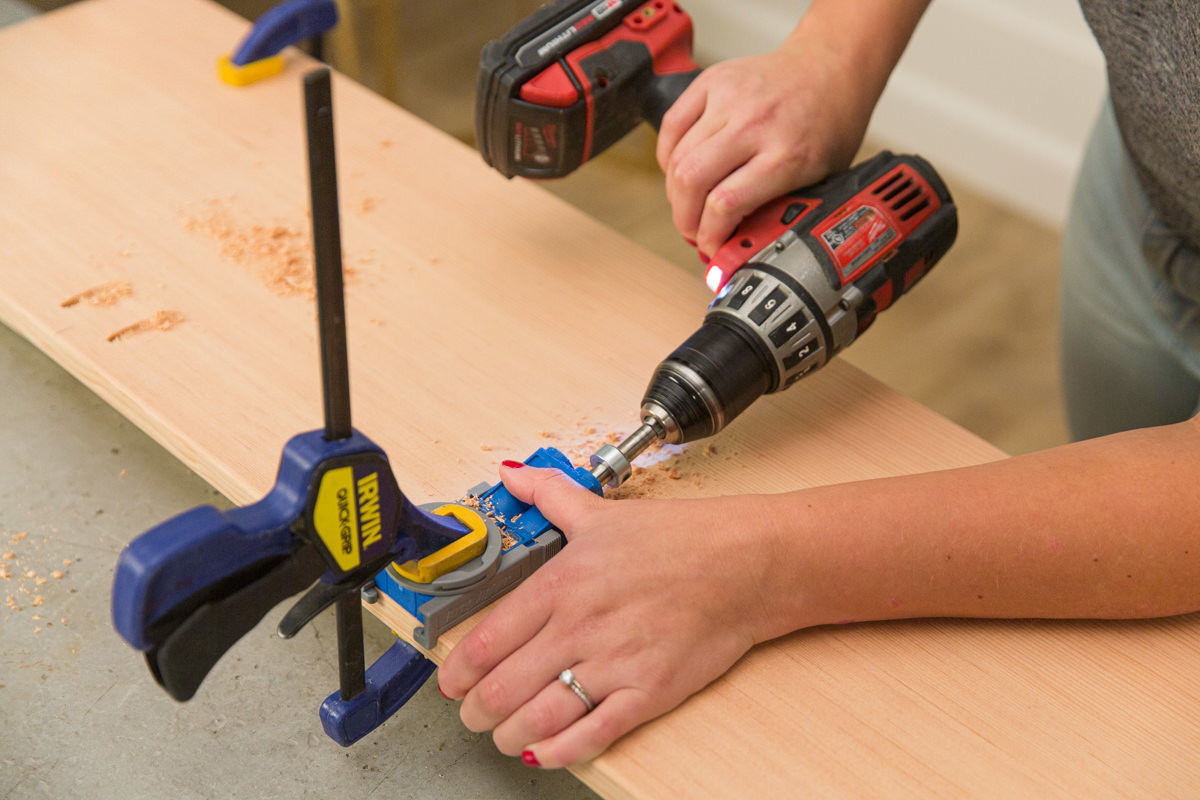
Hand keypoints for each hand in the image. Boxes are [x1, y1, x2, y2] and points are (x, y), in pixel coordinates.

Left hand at [437, 463, 782, 766]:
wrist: (744, 564)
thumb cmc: (679, 539)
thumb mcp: (602, 512)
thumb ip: (548, 495)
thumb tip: (513, 475)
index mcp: (560, 585)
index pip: (484, 643)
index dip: (455, 674)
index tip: (451, 683)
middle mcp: (579, 627)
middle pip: (500, 690)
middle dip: (476, 712)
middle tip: (474, 713)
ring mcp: (613, 664)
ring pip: (535, 719)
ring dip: (509, 736)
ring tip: (506, 734)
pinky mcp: (647, 693)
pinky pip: (589, 736)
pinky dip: (557, 752)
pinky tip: (545, 751)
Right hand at [656, 35, 877, 257]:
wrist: (830, 66)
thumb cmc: (828, 123)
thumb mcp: (819, 176)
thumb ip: (779, 206)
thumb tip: (740, 246)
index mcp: (787, 154)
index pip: (725, 204)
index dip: (710, 236)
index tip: (712, 248)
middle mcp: (754, 123)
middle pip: (691, 181)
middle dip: (685, 219)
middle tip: (692, 232)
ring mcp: (729, 98)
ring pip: (676, 158)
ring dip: (675, 193)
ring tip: (687, 206)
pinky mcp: (711, 82)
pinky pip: (672, 126)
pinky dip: (668, 156)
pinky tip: (678, 171)